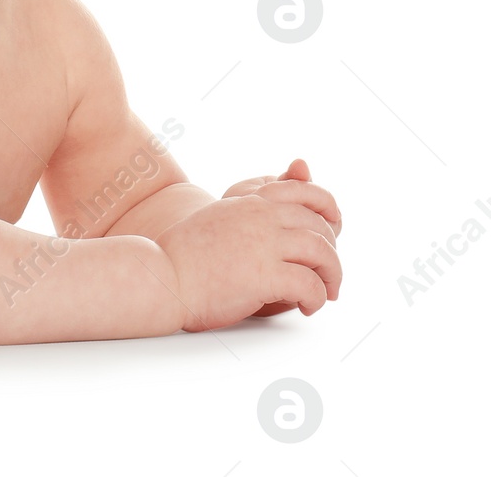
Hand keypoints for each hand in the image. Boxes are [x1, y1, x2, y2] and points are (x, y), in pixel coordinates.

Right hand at [155, 190, 341, 332]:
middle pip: (320, 226)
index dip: (327, 207)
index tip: (334, 226)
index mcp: (249, 203)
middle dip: (332, 253)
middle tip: (329, 275)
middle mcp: (261, 218)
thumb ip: (245, 214)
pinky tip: (307, 306)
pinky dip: (317, 298)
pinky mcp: (265, 275)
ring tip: (326, 292)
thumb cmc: (184, 256)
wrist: (163, 276)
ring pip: (323, 253)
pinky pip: (311, 285)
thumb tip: (267, 219)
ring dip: (332, 276)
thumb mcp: (217, 219)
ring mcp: (264, 245)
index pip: (304, 191)